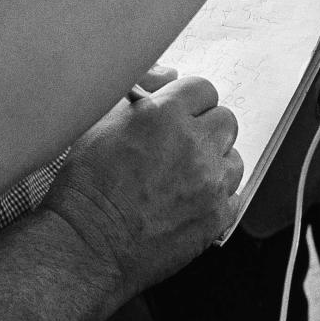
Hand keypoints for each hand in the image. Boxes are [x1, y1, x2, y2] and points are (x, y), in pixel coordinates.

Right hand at [44, 76, 242, 301]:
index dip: (191, 102)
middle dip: (207, 130)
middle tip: (183, 147)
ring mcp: (209, 182)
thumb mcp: (103, 120)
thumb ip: (143, 87)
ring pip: (234, 158)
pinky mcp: (216, 216)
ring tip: (186, 178)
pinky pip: (234, 195)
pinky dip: (217, 198)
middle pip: (225, 120)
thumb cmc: (88, 183)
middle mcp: (195, 144)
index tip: (181, 116)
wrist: (85, 245)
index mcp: (167, 113)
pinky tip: (190, 203)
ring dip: (215, 164)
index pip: (204, 89)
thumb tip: (171, 75)